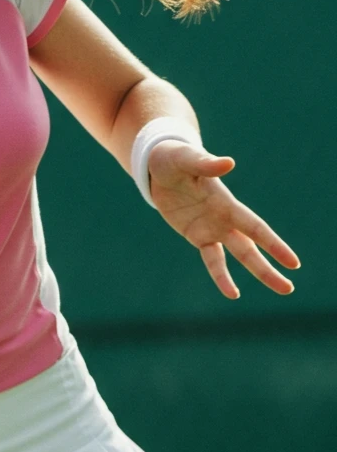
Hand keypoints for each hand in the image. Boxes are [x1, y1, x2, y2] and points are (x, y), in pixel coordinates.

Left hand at [147, 140, 300, 298]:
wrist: (158, 167)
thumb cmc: (175, 158)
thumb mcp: (187, 160)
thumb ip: (206, 164)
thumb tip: (229, 163)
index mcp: (227, 203)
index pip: (255, 228)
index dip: (273, 245)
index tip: (293, 263)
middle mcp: (225, 218)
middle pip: (251, 248)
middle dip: (269, 268)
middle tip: (289, 288)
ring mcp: (212, 228)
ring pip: (239, 256)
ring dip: (257, 272)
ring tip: (279, 290)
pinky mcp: (197, 235)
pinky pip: (213, 259)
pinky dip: (221, 275)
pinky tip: (232, 293)